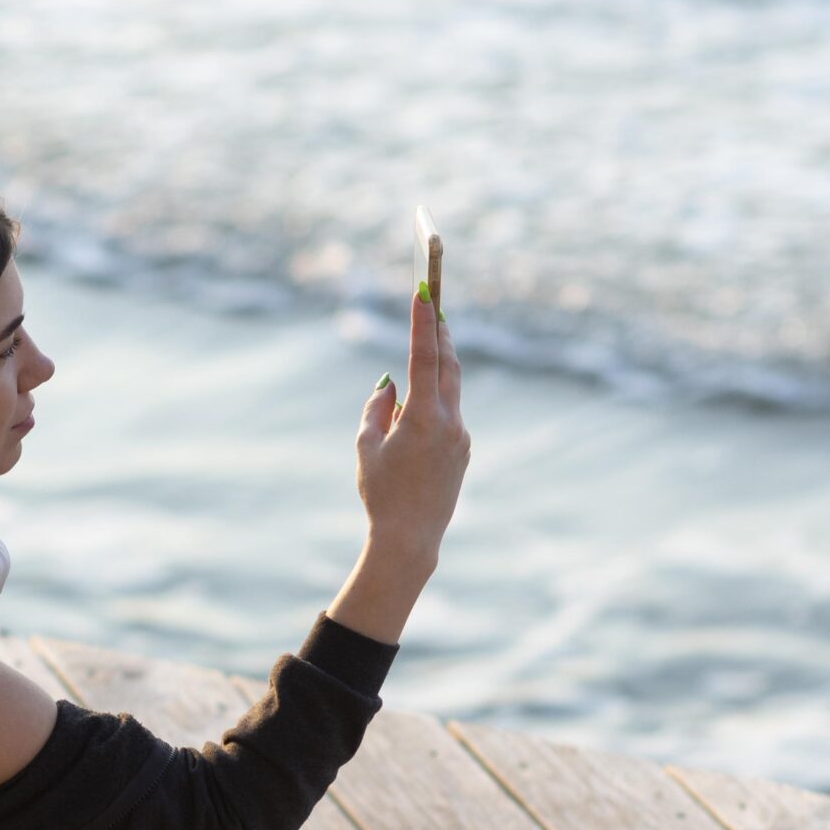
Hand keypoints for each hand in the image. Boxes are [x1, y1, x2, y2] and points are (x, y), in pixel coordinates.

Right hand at [354, 284, 468, 556]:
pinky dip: (435, 403)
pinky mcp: (463, 450)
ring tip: (426, 345)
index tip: (423, 290)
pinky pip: (448, 415)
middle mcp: (449, 422)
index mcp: (423, 417)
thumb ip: (376, 409)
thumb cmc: (381, 494)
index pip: (424, 356)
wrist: (410, 539)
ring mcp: (460, 436)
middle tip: (434, 304)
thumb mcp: (366, 447)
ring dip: (437, 368)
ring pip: (450, 390)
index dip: (422, 320)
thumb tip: (390, 384)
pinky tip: (416, 416)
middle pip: (448, 364)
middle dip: (440, 332)